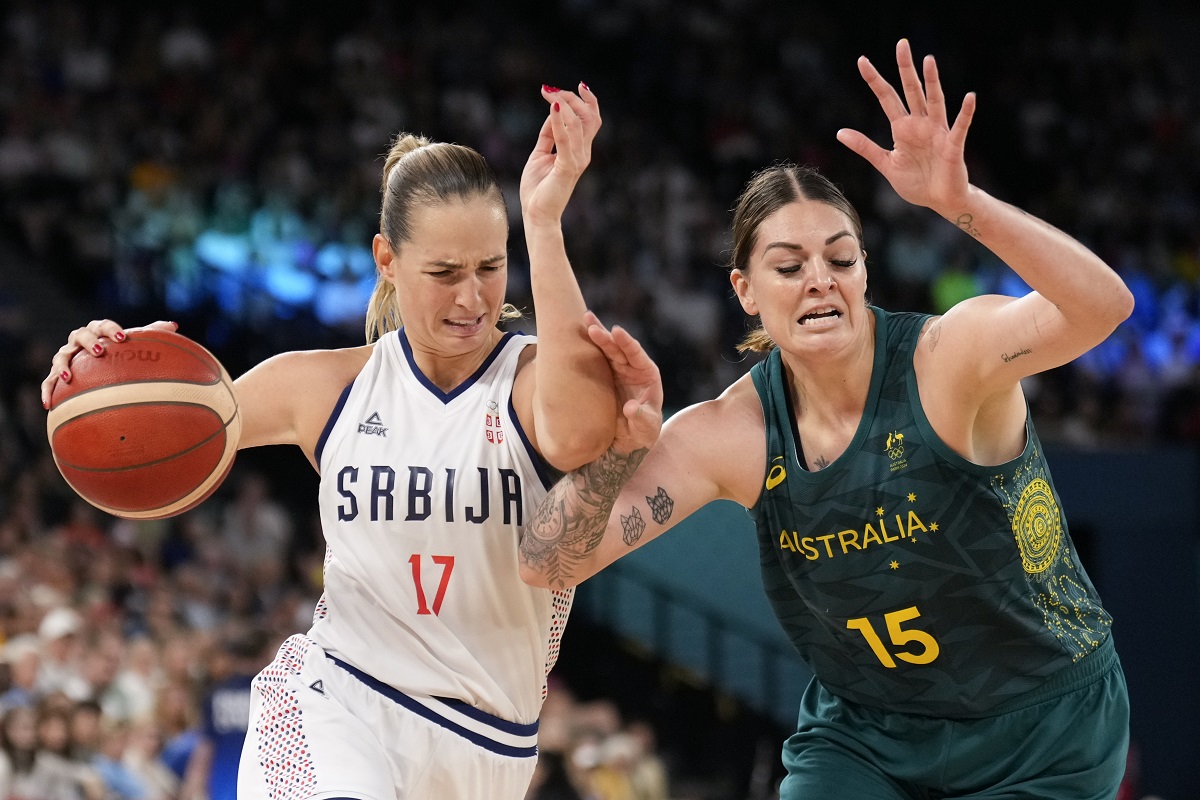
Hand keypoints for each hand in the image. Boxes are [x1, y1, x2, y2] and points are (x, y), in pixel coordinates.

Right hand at [41, 319, 178, 407]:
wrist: (101, 370)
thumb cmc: (122, 355)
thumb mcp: (136, 346)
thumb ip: (152, 335)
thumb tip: (173, 326)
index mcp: (99, 332)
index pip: (103, 325)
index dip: (111, 329)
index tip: (122, 338)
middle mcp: (79, 341)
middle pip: (80, 335)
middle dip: (89, 342)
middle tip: (100, 351)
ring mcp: (67, 357)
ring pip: (60, 356)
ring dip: (63, 365)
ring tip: (69, 378)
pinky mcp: (57, 375)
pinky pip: (48, 382)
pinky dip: (47, 390)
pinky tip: (49, 404)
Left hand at [520, 82, 600, 226]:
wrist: (537, 215)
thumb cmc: (538, 189)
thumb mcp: (541, 154)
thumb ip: (548, 135)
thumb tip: (552, 113)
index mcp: (580, 150)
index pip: (592, 119)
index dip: (587, 100)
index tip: (575, 85)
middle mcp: (583, 153)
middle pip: (587, 116)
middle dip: (571, 97)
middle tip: (550, 90)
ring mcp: (577, 160)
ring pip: (578, 123)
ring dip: (563, 103)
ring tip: (548, 93)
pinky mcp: (567, 167)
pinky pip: (565, 139)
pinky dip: (559, 121)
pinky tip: (553, 107)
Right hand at [583, 311, 662, 455]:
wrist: (628, 437)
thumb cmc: (643, 431)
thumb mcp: (646, 428)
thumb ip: (641, 418)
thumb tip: (631, 408)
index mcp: (646, 374)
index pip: (636, 354)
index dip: (626, 343)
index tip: (616, 332)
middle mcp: (632, 367)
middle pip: (618, 348)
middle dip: (605, 336)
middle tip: (591, 324)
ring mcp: (617, 369)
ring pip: (606, 349)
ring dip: (595, 334)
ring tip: (584, 319)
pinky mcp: (603, 374)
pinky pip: (595, 358)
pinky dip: (587, 347)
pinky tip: (577, 334)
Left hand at [836, 39, 975, 215]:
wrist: (939, 201)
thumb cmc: (916, 182)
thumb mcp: (885, 164)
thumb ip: (865, 147)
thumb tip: (840, 132)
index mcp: (902, 128)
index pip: (886, 97)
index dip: (875, 80)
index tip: (862, 61)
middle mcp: (920, 124)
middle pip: (911, 90)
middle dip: (906, 69)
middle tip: (902, 44)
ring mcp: (937, 132)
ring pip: (934, 101)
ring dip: (932, 82)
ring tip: (929, 60)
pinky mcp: (953, 145)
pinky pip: (960, 126)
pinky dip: (965, 113)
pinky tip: (969, 97)